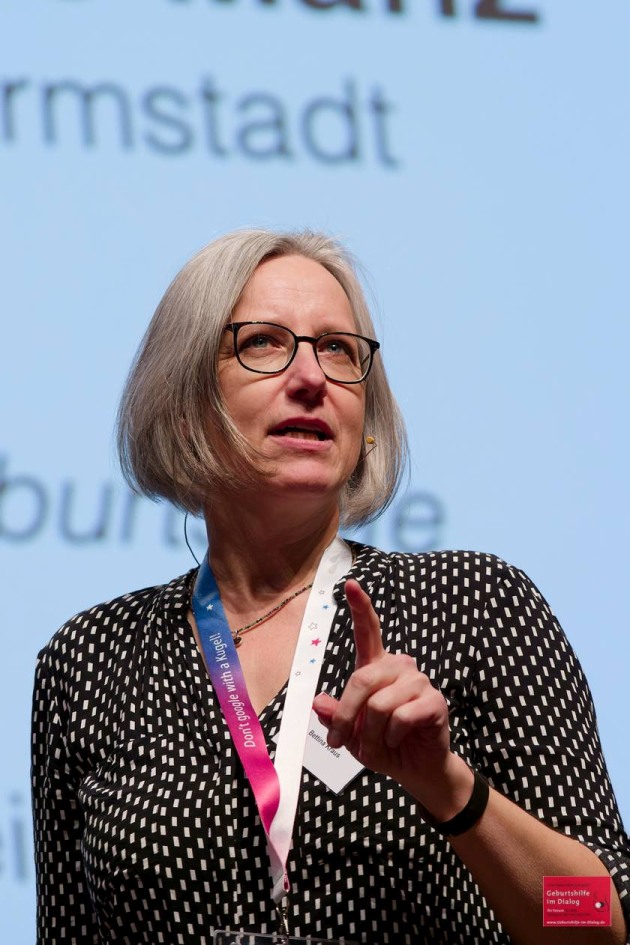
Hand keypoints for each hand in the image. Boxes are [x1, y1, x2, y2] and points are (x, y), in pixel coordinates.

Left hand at [312, 580, 472, 813]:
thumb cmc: (383, 745)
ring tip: (381, 744)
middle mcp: (399, 667)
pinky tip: (401, 741)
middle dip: (347, 717)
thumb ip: (335, 717)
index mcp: (377, 667)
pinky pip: (400, 718)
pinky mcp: (434, 701)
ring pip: (379, 705)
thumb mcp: (350, 734)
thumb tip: (319, 703)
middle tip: (342, 743)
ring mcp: (418, 682)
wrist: (416, 770)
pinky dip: (392, 738)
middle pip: (361, 679)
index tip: (351, 584)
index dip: (359, 607)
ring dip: (372, 735)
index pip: (368, 631)